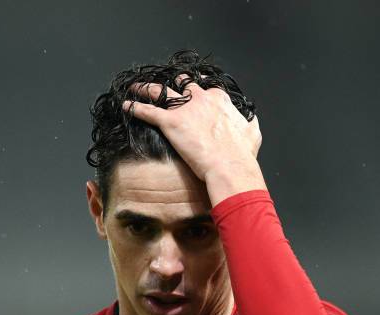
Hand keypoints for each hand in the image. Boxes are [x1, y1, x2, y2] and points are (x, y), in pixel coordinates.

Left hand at [123, 76, 266, 202]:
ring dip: (147, 88)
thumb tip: (250, 123)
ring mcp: (184, 109)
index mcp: (220, 101)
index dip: (199, 89)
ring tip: (137, 87)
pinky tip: (126, 105)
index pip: (207, 88)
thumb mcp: (252, 134)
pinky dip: (136, 107)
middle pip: (182, 84)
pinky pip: (149, 111)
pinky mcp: (170, 123)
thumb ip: (249, 125)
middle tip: (165, 86)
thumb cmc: (241, 154)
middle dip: (173, 84)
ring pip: (161, 92)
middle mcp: (201, 99)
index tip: (195, 90)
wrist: (229, 166)